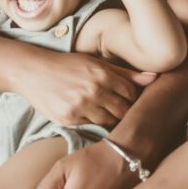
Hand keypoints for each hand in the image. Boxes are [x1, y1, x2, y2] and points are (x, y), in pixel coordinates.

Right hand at [15, 48, 156, 126]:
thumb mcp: (96, 63)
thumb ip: (124, 73)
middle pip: (123, 110)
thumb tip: (154, 77)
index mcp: (102, 74)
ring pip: (108, 121)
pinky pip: (90, 125)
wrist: (33, 71)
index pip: (132, 93)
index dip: (133, 96)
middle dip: (125, 110)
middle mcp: (93, 91)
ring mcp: (80, 107)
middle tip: (121, 108)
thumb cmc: (68, 65)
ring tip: (105, 110)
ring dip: (110, 117)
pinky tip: (89, 112)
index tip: (130, 97)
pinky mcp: (68, 119)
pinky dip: (93, 120)